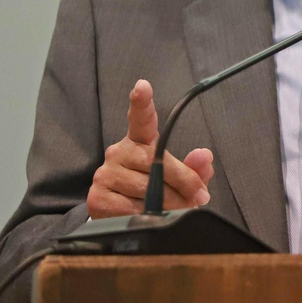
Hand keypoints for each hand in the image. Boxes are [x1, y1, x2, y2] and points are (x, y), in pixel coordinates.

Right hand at [86, 79, 215, 218]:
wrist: (120, 216)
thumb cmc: (153, 190)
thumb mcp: (178, 178)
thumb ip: (193, 168)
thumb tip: (204, 157)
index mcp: (139, 141)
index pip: (140, 118)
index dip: (142, 102)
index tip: (143, 86)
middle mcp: (118, 152)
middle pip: (155, 162)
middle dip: (182, 183)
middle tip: (198, 197)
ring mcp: (105, 174)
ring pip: (146, 189)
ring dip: (170, 204)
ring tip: (180, 210)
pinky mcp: (97, 197)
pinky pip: (131, 208)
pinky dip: (149, 216)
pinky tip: (151, 216)